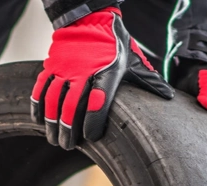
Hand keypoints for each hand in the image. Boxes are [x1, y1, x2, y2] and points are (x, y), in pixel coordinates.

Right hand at [31, 8, 172, 149]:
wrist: (90, 17)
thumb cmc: (113, 43)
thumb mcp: (133, 60)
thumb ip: (148, 80)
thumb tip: (168, 96)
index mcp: (106, 73)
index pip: (98, 102)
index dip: (93, 123)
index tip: (90, 137)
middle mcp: (83, 72)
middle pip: (71, 108)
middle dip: (68, 131)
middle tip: (68, 146)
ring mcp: (64, 70)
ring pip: (53, 101)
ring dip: (52, 124)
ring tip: (54, 139)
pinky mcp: (51, 66)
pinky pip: (40, 89)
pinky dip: (38, 107)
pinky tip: (40, 120)